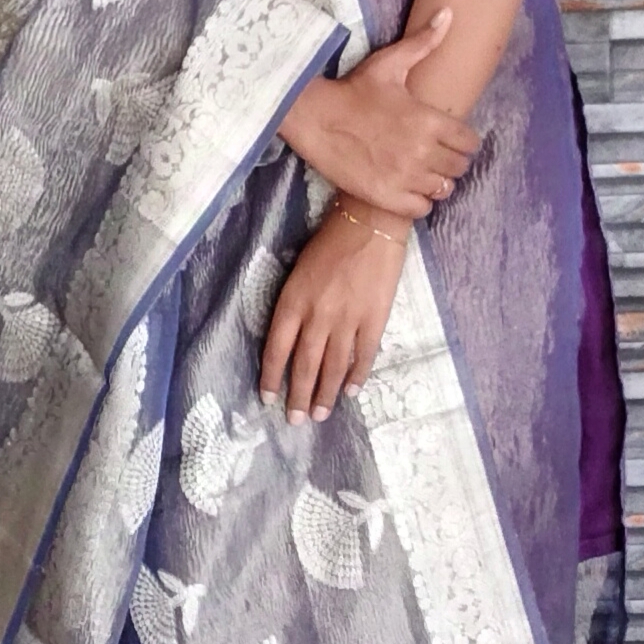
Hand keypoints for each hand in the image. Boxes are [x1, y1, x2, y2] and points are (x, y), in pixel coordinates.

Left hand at [261, 196, 408, 421]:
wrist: (371, 223)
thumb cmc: (330, 242)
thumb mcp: (299, 272)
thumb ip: (295, 307)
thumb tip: (292, 341)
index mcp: (293, 301)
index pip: (277, 349)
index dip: (272, 377)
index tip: (269, 398)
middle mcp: (318, 316)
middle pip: (305, 365)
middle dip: (299, 396)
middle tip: (296, 420)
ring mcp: (348, 319)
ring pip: (333, 367)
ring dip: (326, 394)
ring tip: (321, 415)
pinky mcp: (375, 319)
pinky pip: (363, 355)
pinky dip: (356, 375)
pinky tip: (350, 391)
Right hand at [276, 9, 477, 219]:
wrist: (313, 117)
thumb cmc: (354, 89)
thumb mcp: (390, 63)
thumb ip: (424, 42)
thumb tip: (449, 13)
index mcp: (428, 120)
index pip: (469, 142)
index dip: (463, 141)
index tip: (452, 139)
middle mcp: (422, 151)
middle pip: (459, 167)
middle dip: (452, 161)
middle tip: (436, 155)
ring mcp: (405, 177)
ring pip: (443, 190)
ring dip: (437, 182)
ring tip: (423, 173)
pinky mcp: (386, 197)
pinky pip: (422, 209)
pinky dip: (419, 201)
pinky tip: (408, 188)